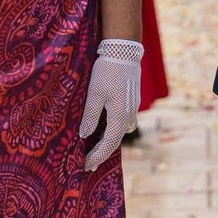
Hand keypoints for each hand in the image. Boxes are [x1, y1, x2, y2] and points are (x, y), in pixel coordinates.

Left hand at [80, 39, 142, 170]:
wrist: (124, 51)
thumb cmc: (107, 71)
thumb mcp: (94, 94)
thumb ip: (90, 117)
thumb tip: (84, 136)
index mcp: (120, 117)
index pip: (108, 144)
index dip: (96, 157)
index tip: (84, 166)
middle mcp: (129, 116)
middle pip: (116, 141)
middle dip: (102, 153)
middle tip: (88, 164)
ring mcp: (133, 109)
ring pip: (121, 132)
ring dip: (108, 142)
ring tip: (95, 149)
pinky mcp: (132, 101)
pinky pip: (124, 122)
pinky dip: (114, 130)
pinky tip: (104, 129)